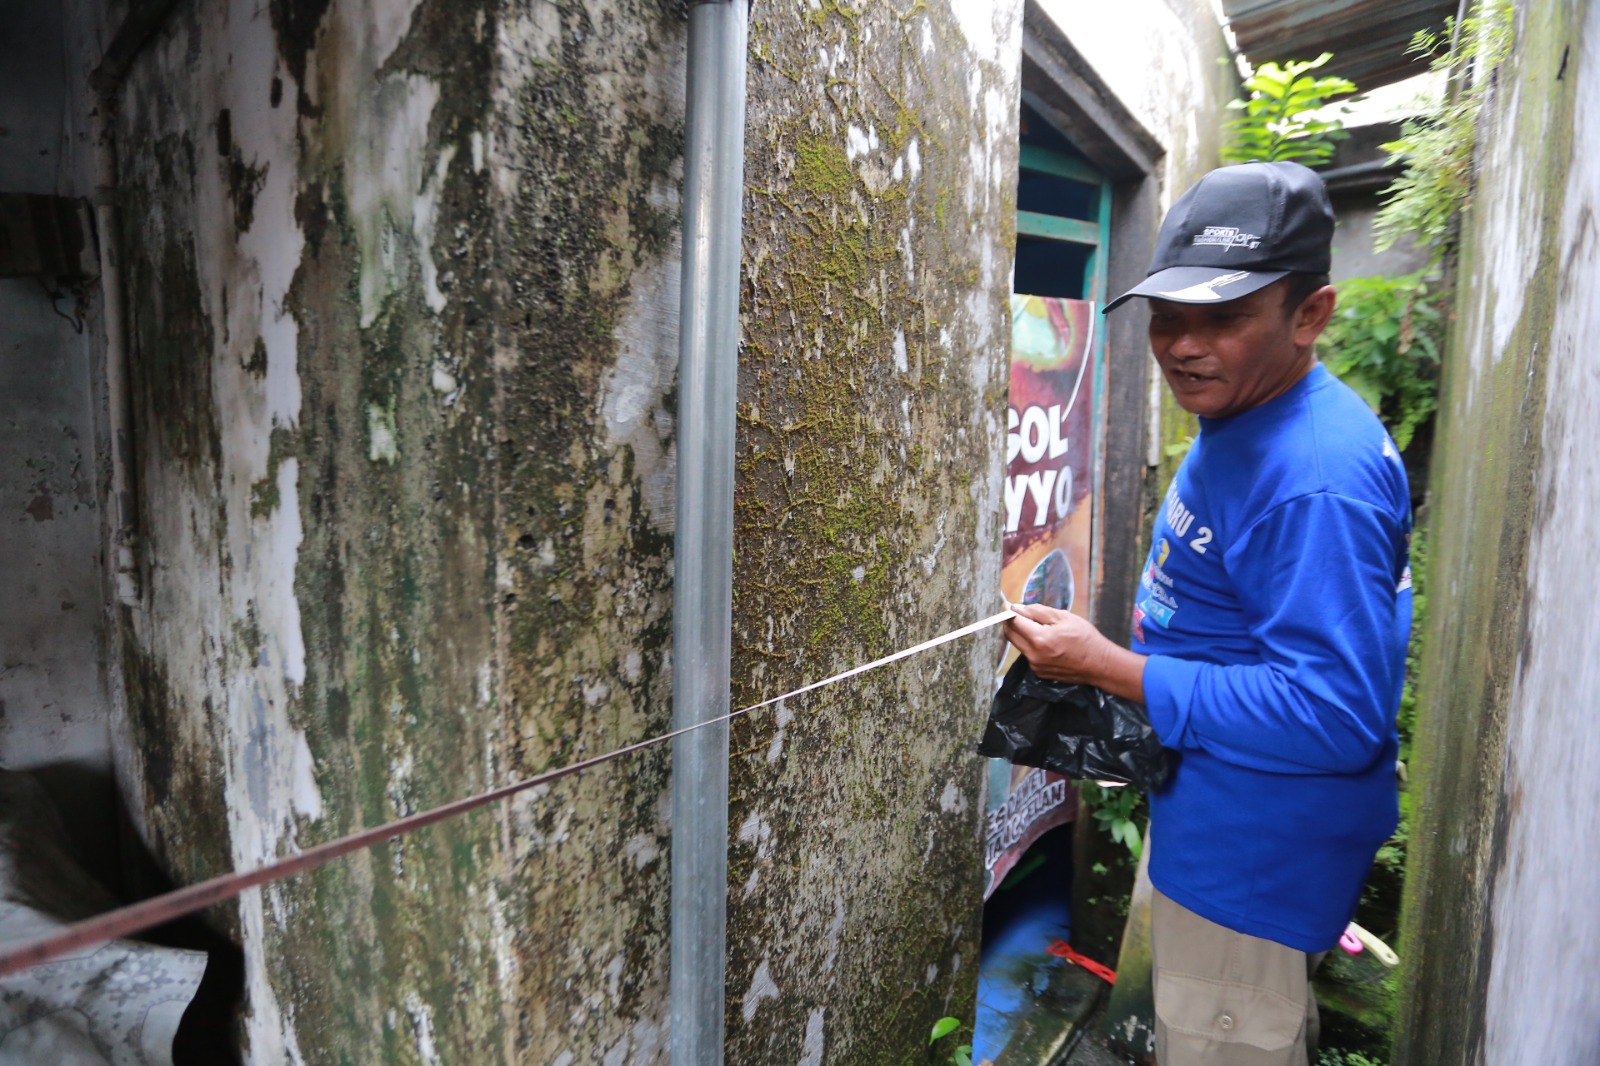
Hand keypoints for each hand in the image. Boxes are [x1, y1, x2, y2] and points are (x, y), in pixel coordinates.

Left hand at [1003, 602, 1146, 701]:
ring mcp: (1035, 666)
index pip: (1014, 622)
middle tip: (1018, 613)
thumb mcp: (1063, 617)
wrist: (1099, 664)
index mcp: (1039, 639)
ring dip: (1022, 634)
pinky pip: (1028, 654)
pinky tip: (1046, 641)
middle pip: (1010, 635)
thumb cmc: (1085, 638)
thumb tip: (1018, 608)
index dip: (1009, 612)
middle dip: (1011, 622)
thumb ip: (1037, 612)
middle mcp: (1033, 655)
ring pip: (1019, 645)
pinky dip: (1031, 645)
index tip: (1007, 605)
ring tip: (1038, 626)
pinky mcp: (1038, 672)